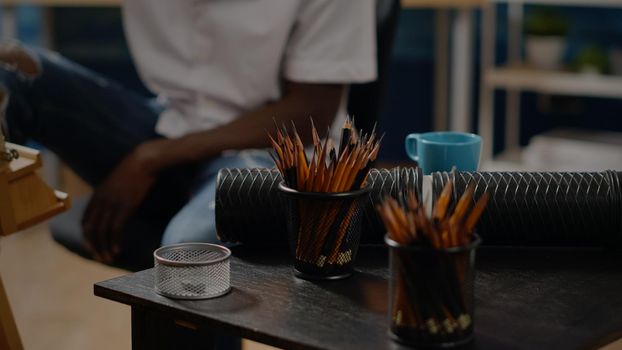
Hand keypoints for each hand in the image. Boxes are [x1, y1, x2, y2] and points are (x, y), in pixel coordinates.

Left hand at [82, 140, 163, 262]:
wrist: (144, 160)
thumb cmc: (135, 169)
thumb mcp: (117, 182)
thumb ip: (112, 194)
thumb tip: (115, 204)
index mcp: (97, 195)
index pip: (85, 221)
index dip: (87, 236)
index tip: (94, 246)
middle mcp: (101, 201)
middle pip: (90, 229)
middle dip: (93, 246)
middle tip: (100, 257)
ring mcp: (112, 204)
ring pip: (101, 232)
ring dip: (104, 248)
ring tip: (109, 258)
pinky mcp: (124, 207)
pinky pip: (115, 229)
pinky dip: (114, 242)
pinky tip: (118, 250)